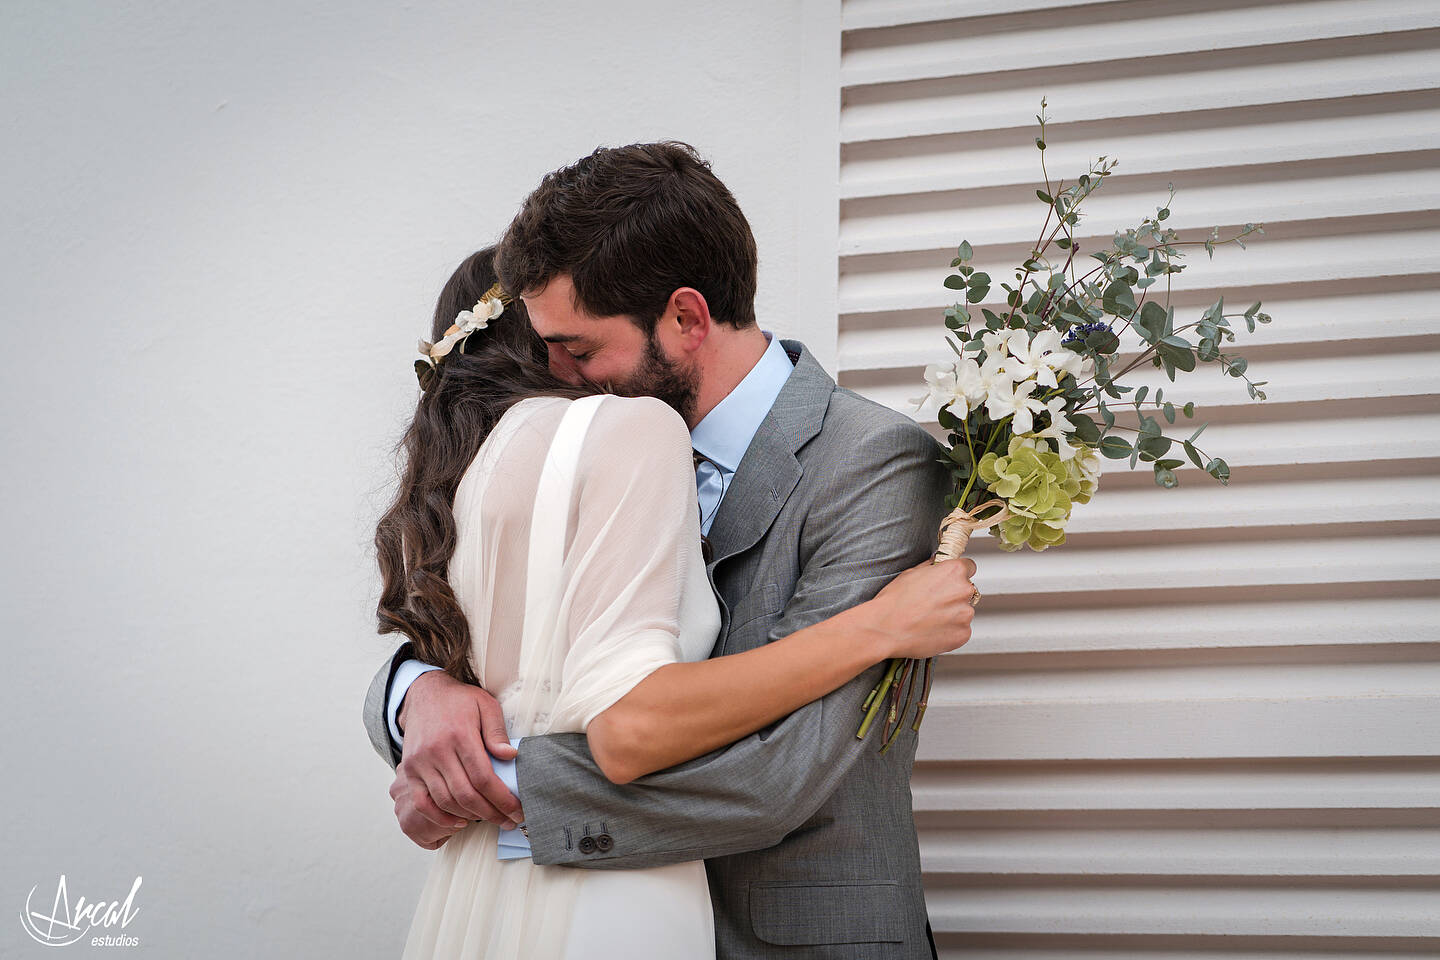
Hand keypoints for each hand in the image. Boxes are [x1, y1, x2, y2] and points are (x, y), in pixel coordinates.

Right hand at [392, 670, 524, 835]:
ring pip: (446, 802)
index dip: (502, 799)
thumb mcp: (485, 705)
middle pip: (466, 794)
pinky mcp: (409, 771)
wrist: (423, 695)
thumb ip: (497, 731)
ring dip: (470, 817)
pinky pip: (422, 803)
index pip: (483, 777)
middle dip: (491, 813)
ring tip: (490, 820)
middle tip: (508, 822)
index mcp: (459, 735)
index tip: (517, 810)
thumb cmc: (460, 701)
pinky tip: (459, 821)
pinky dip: (440, 817)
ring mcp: (420, 763)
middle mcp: (437, 751)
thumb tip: (511, 756)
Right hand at [865, 555, 978, 659]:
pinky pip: (961, 630)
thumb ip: (931, 566)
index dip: (957, 574)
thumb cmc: (895, 601)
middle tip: (933, 602)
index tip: (950, 580)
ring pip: (964, 611)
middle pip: (967, 590)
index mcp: (953, 571)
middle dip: (954, 595)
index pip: (969, 566)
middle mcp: (964, 591)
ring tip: (929, 617)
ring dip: (952, 614)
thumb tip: (937, 563)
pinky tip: (932, 628)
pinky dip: (950, 630)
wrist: (886, 628)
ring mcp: (965, 614)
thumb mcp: (911, 573)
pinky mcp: (963, 634)